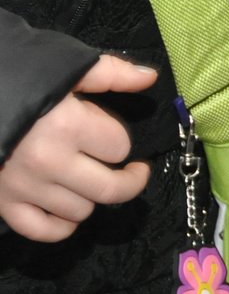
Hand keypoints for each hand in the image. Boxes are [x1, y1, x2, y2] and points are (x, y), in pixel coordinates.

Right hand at [0, 55, 155, 241]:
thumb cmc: (7, 71)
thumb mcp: (60, 63)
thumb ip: (108, 72)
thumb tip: (149, 78)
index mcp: (67, 125)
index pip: (119, 146)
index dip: (116, 137)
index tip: (105, 130)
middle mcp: (48, 161)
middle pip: (110, 189)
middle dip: (127, 180)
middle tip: (130, 171)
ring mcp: (24, 186)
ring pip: (80, 210)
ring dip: (89, 197)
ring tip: (83, 178)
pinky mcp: (2, 202)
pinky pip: (43, 230)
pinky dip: (60, 226)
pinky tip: (64, 210)